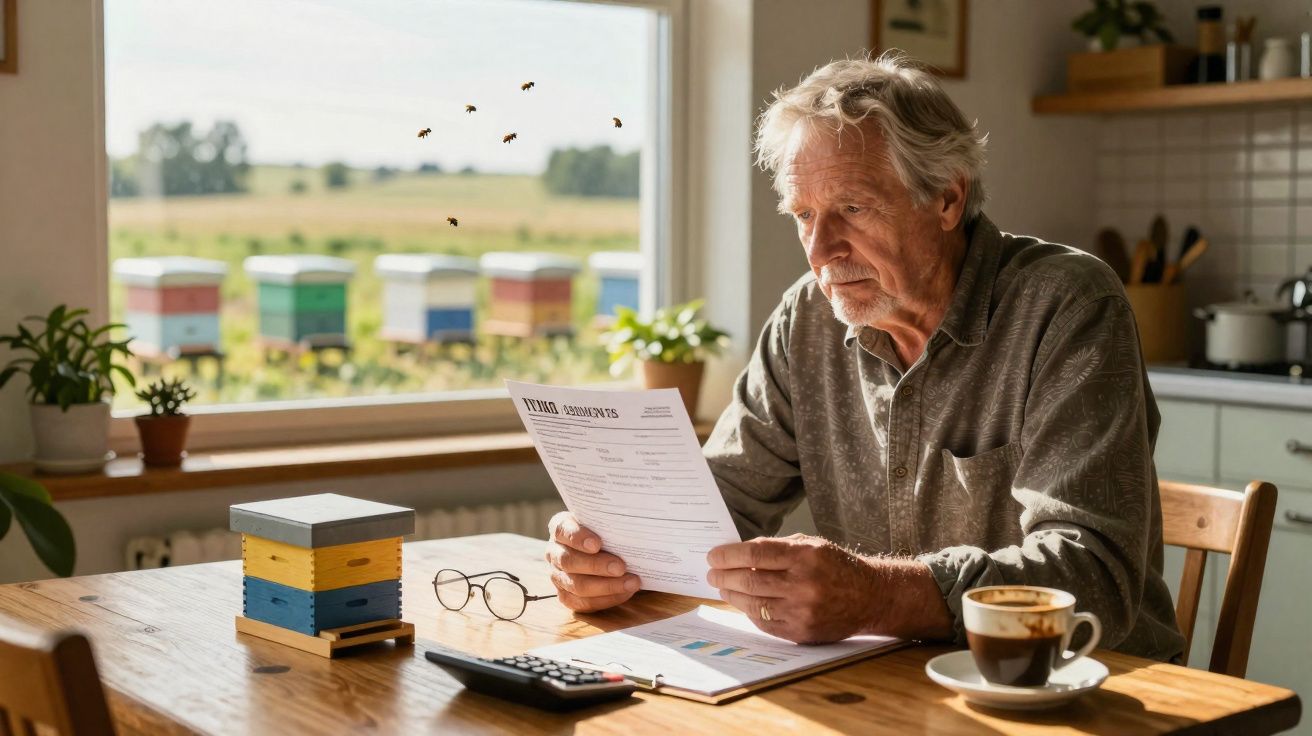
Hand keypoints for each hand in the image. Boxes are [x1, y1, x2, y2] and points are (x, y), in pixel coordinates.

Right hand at [544, 512, 640, 611]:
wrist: (609, 551)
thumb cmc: (607, 532)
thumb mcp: (606, 522)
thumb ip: (611, 523)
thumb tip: (632, 529)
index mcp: (560, 528)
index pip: (562, 530)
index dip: (578, 538)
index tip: (597, 544)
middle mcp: (554, 552)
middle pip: (569, 561)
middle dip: (596, 566)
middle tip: (621, 567)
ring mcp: (557, 576)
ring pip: (576, 585)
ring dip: (606, 586)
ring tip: (631, 583)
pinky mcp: (566, 596)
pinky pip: (583, 603)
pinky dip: (606, 599)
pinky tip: (624, 593)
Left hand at [706, 534, 877, 643]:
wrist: (869, 597)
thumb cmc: (836, 566)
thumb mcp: (812, 546)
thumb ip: (777, 548)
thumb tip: (738, 554)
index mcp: (806, 556)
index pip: (756, 554)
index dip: (729, 555)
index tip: (713, 556)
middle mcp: (804, 584)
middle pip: (750, 580)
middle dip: (724, 576)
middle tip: (712, 573)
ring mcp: (803, 611)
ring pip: (754, 604)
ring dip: (733, 595)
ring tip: (724, 587)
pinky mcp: (802, 632)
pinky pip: (766, 623)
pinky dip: (751, 612)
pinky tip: (744, 603)